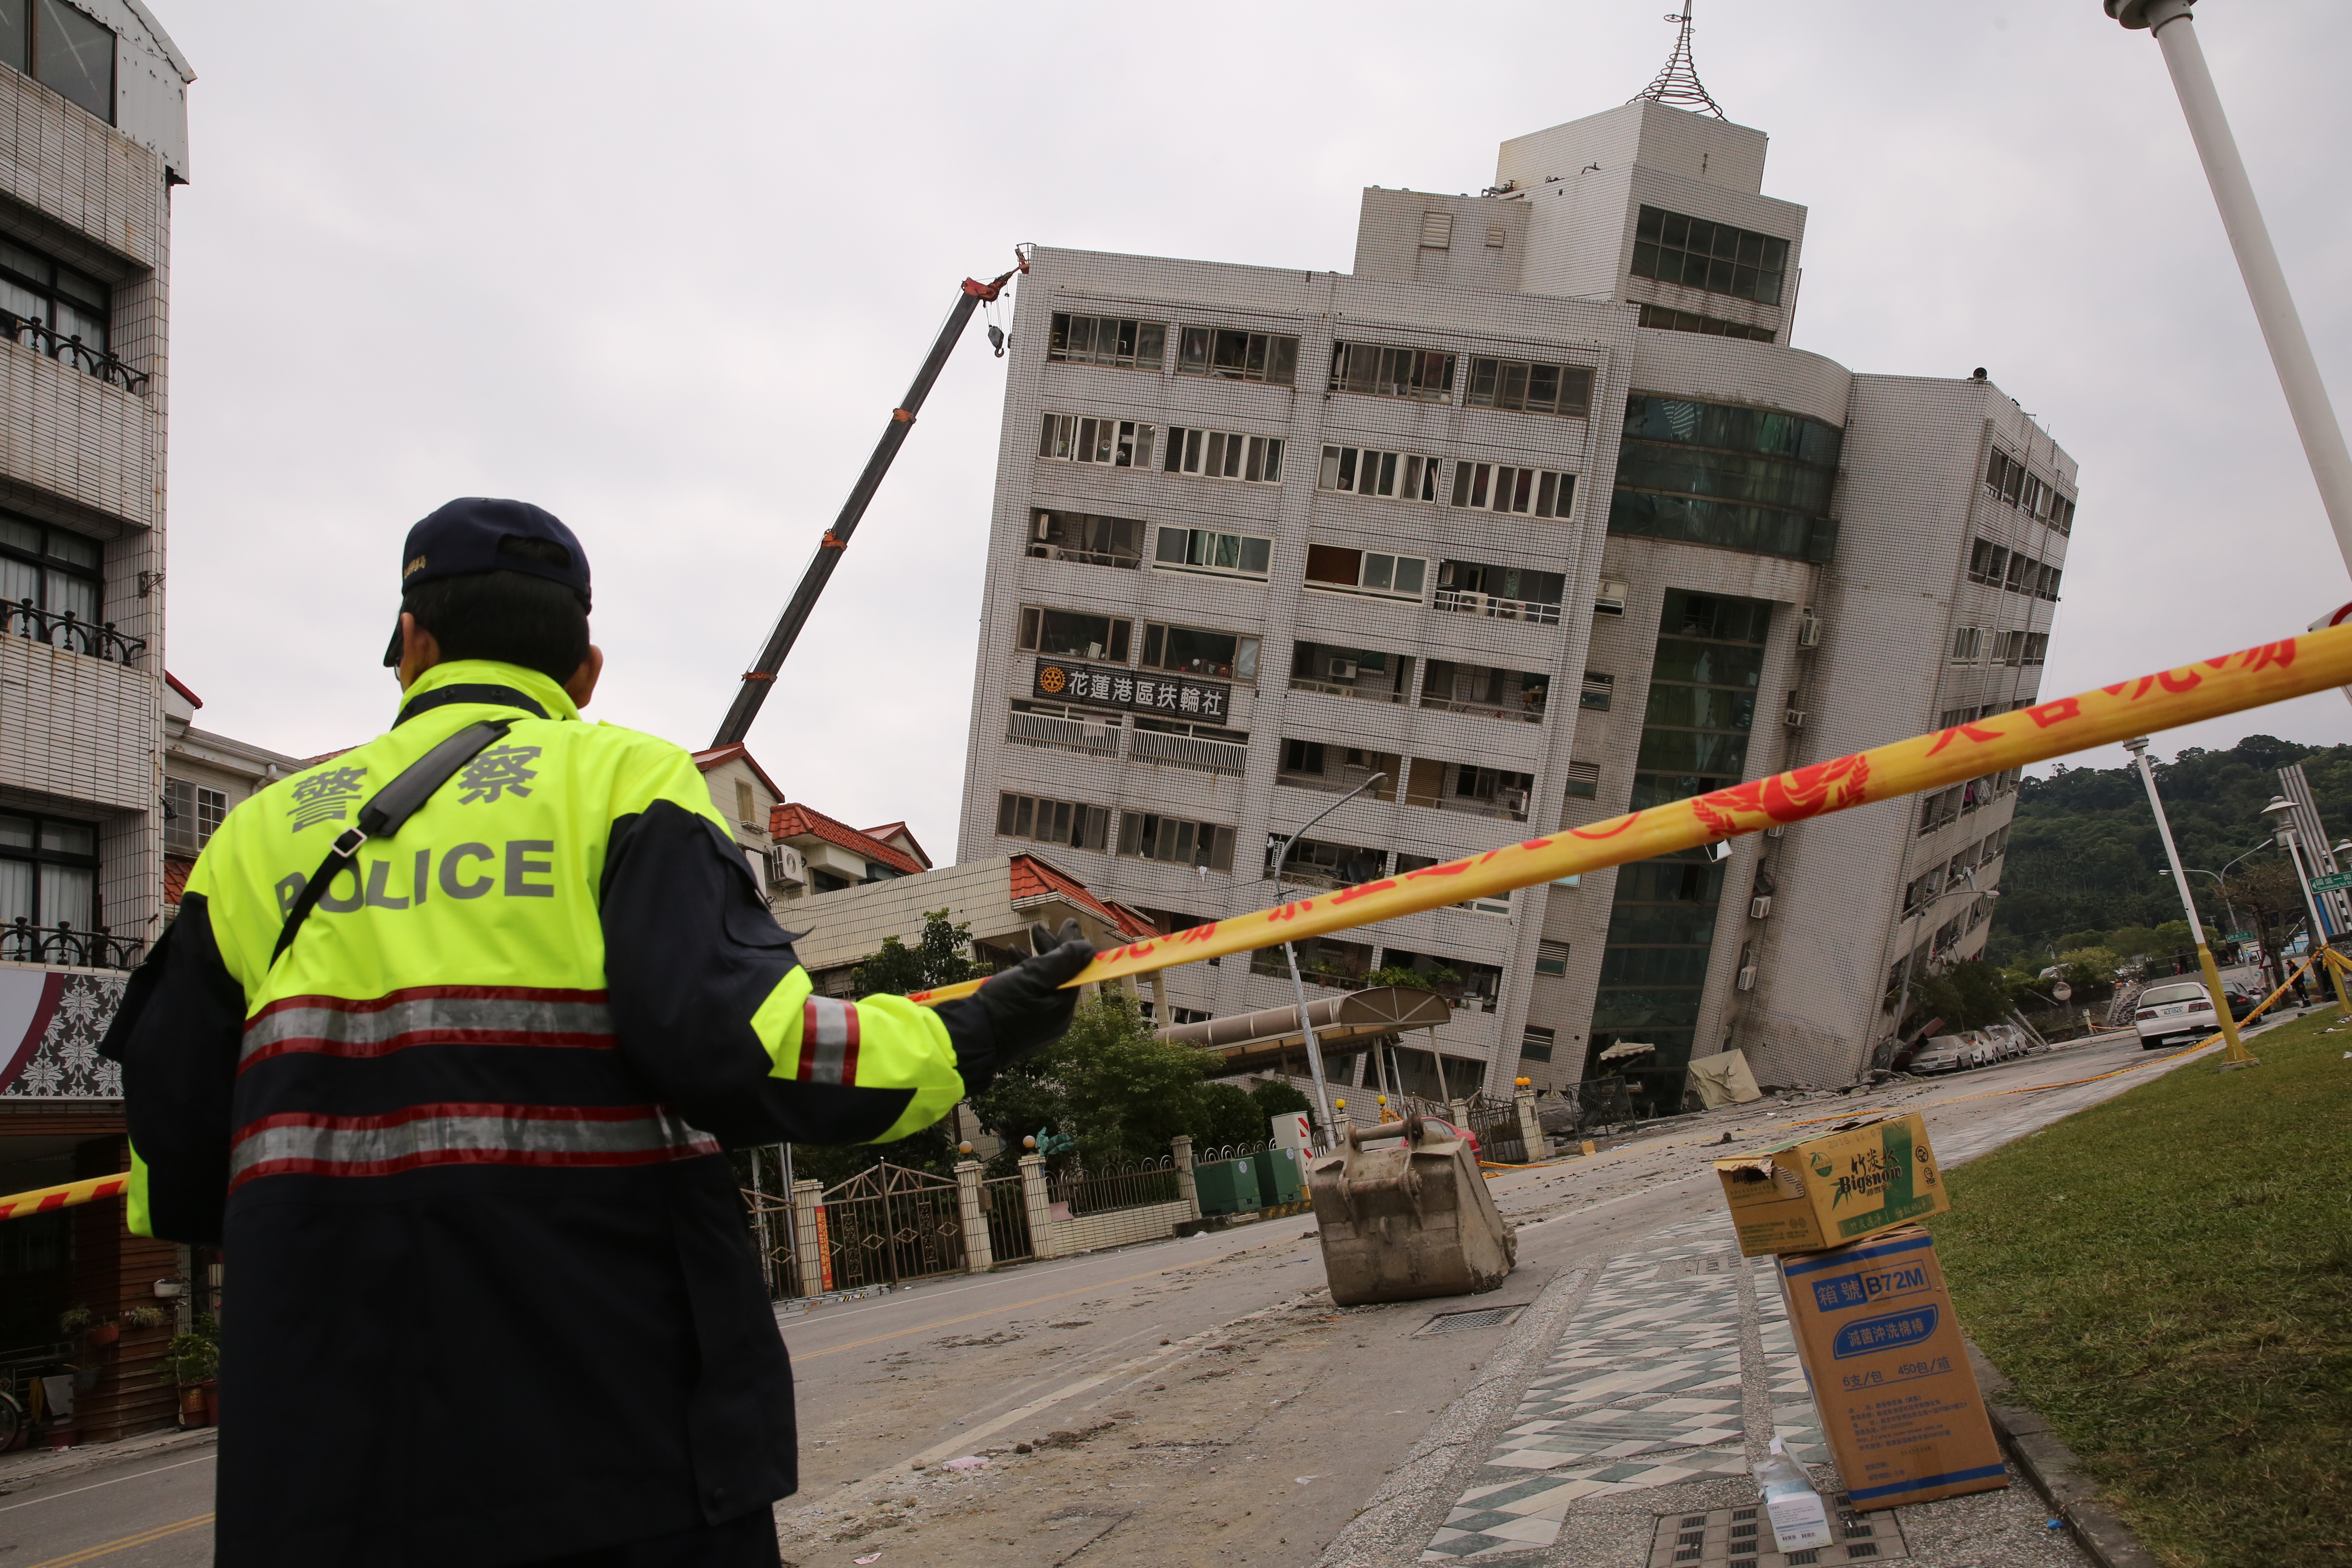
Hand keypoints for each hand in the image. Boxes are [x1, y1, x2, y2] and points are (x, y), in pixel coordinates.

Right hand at [978, 920, 1096, 1061]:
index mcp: (1063, 1008)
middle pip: (1060, 976)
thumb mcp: (1032, 976)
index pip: (1075, 970)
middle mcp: (1056, 1018)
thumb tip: (1088, 948)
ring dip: (1032, 961)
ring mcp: (1039, 1023)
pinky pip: (1031, 995)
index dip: (1071, 944)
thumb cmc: (999, 1006)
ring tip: (1013, 947)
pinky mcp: (1023, 1023)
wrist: (969, 1038)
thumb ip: (1063, 960)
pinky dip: (1023, 977)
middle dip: (1049, 949)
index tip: (1067, 923)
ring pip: (1043, 984)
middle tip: (1036, 928)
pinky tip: (1008, 964)